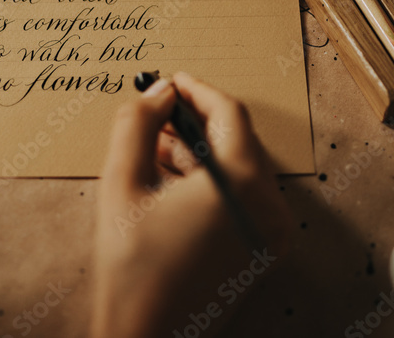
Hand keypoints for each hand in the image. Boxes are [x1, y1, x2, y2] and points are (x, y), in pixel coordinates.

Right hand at [92, 73, 291, 337]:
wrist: (148, 337)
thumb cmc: (132, 268)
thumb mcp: (122, 182)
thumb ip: (137, 123)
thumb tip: (161, 92)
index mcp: (244, 185)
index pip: (229, 114)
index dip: (197, 90)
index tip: (171, 80)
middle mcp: (270, 206)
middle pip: (237, 139)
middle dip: (194, 122)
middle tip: (156, 112)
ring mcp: (271, 231)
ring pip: (238, 166)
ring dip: (199, 150)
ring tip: (152, 147)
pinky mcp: (262, 247)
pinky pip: (241, 194)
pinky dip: (209, 179)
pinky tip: (169, 178)